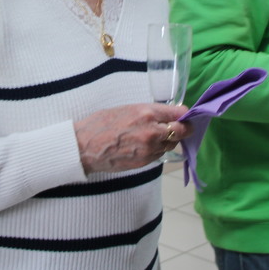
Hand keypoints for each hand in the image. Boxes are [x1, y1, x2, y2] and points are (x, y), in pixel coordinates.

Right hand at [74, 103, 189, 173]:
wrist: (84, 146)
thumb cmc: (100, 124)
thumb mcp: (126, 108)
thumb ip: (149, 111)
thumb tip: (167, 114)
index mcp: (147, 113)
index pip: (179, 114)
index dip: (184, 114)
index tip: (183, 115)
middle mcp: (152, 131)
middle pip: (182, 131)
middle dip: (183, 128)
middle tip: (180, 127)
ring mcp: (150, 148)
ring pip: (172, 144)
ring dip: (169, 140)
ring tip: (155, 136)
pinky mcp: (145, 161)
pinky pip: (159, 154)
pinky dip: (157, 149)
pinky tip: (145, 145)